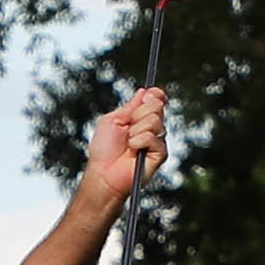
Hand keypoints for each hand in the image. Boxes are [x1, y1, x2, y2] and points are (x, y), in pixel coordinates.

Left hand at [78, 86, 169, 211]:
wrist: (103, 173)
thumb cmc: (104, 150)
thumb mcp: (113, 120)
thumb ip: (129, 106)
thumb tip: (144, 91)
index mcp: (141, 117)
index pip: (156, 99)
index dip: (155, 94)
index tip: (147, 95)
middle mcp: (152, 127)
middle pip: (157, 106)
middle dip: (138, 114)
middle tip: (127, 128)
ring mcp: (157, 140)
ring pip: (154, 120)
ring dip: (136, 130)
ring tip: (128, 143)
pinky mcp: (160, 153)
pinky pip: (152, 137)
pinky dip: (138, 142)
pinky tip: (133, 151)